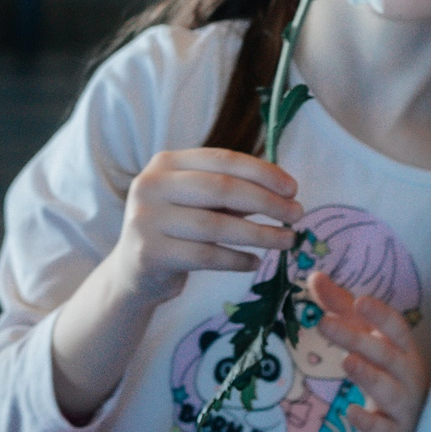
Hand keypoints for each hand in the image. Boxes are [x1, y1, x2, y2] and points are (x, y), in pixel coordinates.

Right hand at [105, 148, 302, 306]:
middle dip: (267, 202)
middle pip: (221, 189)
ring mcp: (145, 219)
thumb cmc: (176, 230)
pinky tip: (255, 263)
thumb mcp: (197, 202)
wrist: (133, 272)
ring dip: (260, 234)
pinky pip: (206, 256)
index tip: (293, 189)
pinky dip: (237, 260)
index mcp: (165, 163)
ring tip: (288, 241)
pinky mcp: (149, 253)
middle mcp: (150, 185)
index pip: (222, 159)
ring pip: (216, 225)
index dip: (262, 172)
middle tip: (298, 214)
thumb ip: (231, 192)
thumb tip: (284, 192)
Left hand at [309, 269, 427, 431]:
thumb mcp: (366, 340)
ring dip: (369, 375)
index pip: (396, 327)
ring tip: (346, 361)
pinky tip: (351, 412)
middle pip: (386, 354)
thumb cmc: (385, 375)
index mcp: (401, 350)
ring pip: (389, 389)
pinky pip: (383, 428)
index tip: (359, 299)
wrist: (406, 431)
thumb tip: (314, 276)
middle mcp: (407, 375)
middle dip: (357, 338)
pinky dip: (369, 421)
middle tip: (324, 323)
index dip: (380, 314)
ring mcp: (403, 406)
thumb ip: (341, 309)